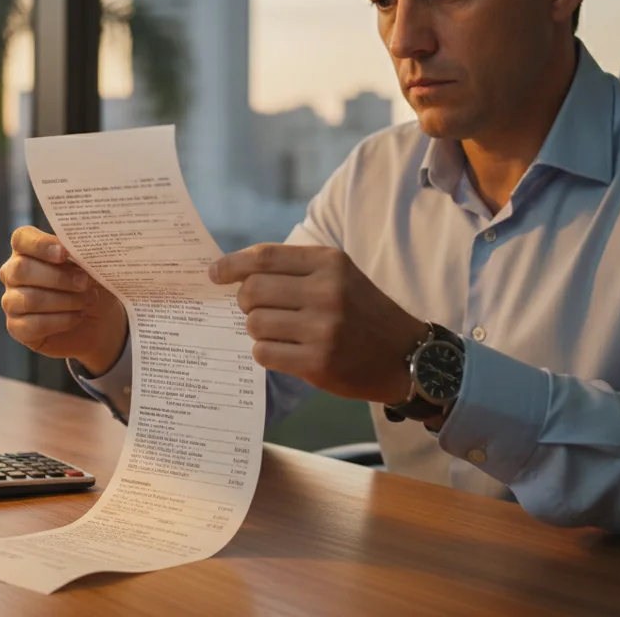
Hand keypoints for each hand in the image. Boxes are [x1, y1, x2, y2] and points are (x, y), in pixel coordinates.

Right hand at [0, 226, 127, 374]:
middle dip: (57, 277)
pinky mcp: (17, 328)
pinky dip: (62, 321)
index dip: (41, 245)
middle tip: (84, 282)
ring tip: (87, 301)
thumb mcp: (92, 267)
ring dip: (65, 301)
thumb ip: (82, 255)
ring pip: (29, 299)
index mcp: (29, 250)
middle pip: (21, 269)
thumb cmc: (91, 287)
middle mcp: (13, 273)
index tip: (65, 253)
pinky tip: (78, 317)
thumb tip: (82, 248)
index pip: (22, 239)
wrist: (99, 323)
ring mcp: (12, 301)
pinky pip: (34, 324)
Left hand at [209, 244, 427, 403]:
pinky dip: (265, 351)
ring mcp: (322, 329)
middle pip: (252, 290)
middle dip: (244, 301)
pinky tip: (284, 350)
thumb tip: (235, 273)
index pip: (264, 257)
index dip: (232, 264)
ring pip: (254, 323)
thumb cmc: (364, 312)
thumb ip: (295, 270)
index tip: (214, 273)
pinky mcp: (318, 363)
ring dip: (256, 328)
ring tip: (278, 331)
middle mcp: (326, 292)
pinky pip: (264, 353)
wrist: (406, 355)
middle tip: (255, 308)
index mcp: (329, 263)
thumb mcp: (340, 275)